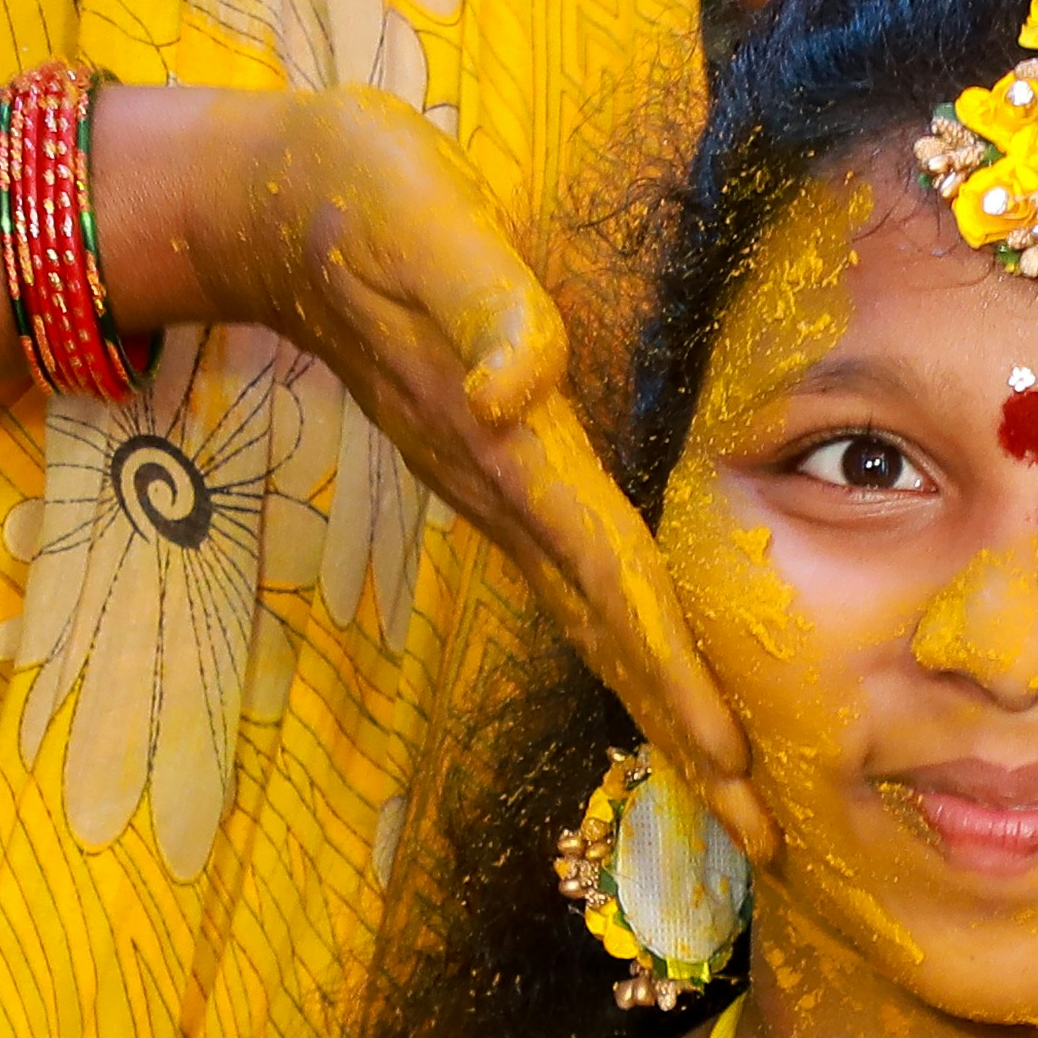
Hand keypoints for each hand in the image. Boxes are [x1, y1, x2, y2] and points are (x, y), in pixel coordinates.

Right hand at [111, 83, 773, 861]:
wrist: (271, 205)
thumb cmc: (360, 196)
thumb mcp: (420, 219)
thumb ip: (478, 300)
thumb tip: (521, 384)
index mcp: (510, 447)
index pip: (613, 579)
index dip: (674, 671)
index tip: (732, 761)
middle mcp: (504, 491)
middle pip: (612, 639)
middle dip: (687, 742)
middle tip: (766, 841)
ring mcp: (493, 493)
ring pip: (595, 626)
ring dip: (664, 713)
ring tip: (733, 797)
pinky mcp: (493, 473)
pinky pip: (578, 586)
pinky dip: (632, 651)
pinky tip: (663, 685)